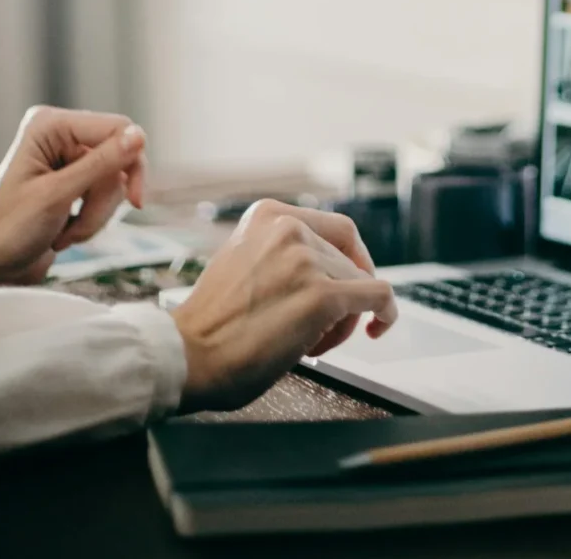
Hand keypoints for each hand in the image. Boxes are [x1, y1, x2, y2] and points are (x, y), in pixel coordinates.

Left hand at [0, 106, 147, 286]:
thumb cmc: (11, 228)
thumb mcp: (57, 194)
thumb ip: (100, 163)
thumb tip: (139, 136)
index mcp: (51, 126)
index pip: (118, 129)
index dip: (132, 163)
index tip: (136, 201)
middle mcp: (62, 136)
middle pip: (121, 159)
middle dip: (104, 200)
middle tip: (81, 224)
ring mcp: (71, 159)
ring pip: (117, 182)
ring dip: (97, 215)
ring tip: (67, 233)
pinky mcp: (78, 181)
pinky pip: (109, 196)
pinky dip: (94, 219)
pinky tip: (68, 231)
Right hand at [171, 200, 397, 411]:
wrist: (185, 355)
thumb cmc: (211, 324)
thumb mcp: (244, 262)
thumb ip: (282, 255)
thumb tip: (330, 268)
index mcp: (268, 215)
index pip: (337, 229)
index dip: (352, 259)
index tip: (351, 280)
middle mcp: (289, 228)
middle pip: (350, 260)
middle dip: (343, 296)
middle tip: (322, 327)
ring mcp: (307, 260)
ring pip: (362, 284)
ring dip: (345, 318)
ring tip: (309, 343)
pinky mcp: (323, 295)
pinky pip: (379, 298)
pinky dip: (385, 314)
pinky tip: (378, 328)